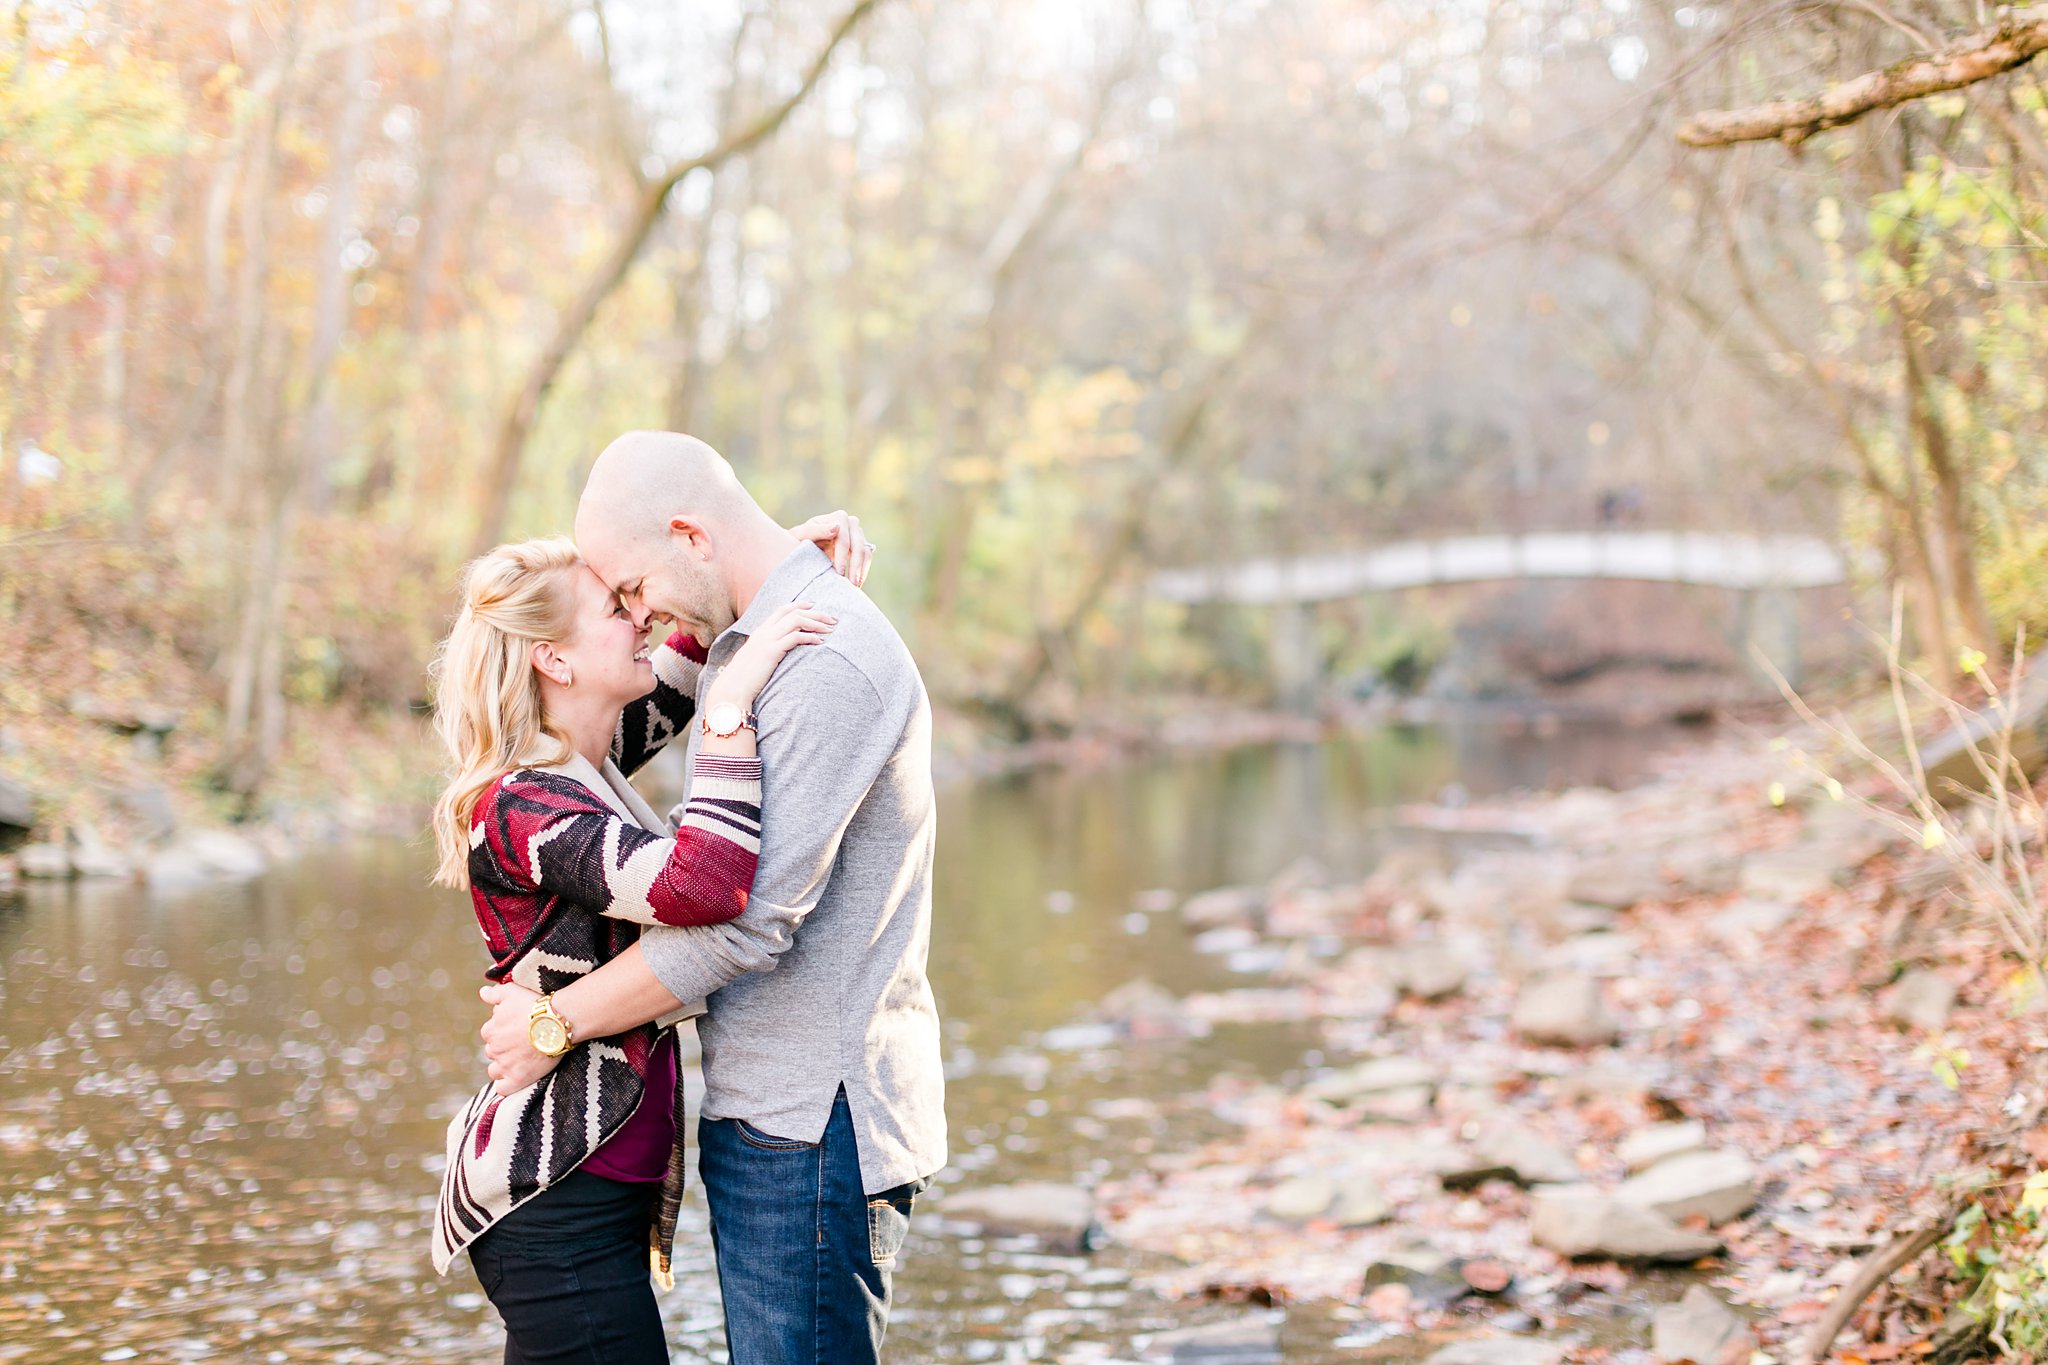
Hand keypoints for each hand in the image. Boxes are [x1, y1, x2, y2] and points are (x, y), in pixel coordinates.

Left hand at [479, 981, 558, 1096]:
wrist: (557, 1022)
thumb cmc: (535, 1004)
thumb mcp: (512, 991)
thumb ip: (494, 993)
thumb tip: (482, 993)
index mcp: (489, 1030)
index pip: (490, 1034)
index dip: (503, 1032)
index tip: (518, 1029)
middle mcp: (493, 1049)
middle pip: (493, 1052)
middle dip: (504, 1049)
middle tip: (524, 1043)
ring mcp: (504, 1066)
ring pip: (495, 1070)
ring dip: (504, 1066)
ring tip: (522, 1060)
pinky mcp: (517, 1079)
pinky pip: (502, 1089)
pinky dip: (507, 1084)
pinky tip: (516, 1077)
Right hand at [708, 600, 835, 710]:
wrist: (731, 691)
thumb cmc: (743, 681)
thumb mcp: (754, 661)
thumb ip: (765, 653)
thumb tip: (776, 654)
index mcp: (759, 632)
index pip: (781, 610)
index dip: (799, 605)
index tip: (814, 607)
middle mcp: (763, 632)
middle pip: (793, 612)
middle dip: (815, 613)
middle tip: (832, 619)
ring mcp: (766, 640)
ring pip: (796, 621)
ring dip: (816, 623)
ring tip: (830, 629)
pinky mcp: (771, 652)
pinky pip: (795, 637)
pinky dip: (810, 637)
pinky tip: (820, 642)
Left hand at [788, 510, 874, 587]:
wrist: (804, 544)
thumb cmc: (800, 538)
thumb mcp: (803, 534)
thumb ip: (817, 530)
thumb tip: (836, 528)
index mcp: (839, 517)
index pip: (843, 540)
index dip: (842, 557)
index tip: (839, 573)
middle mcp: (852, 523)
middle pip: (858, 546)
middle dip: (855, 566)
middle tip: (851, 584)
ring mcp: (858, 534)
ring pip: (866, 553)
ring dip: (862, 570)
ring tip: (855, 587)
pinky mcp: (862, 545)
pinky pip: (867, 558)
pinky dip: (863, 571)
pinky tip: (856, 583)